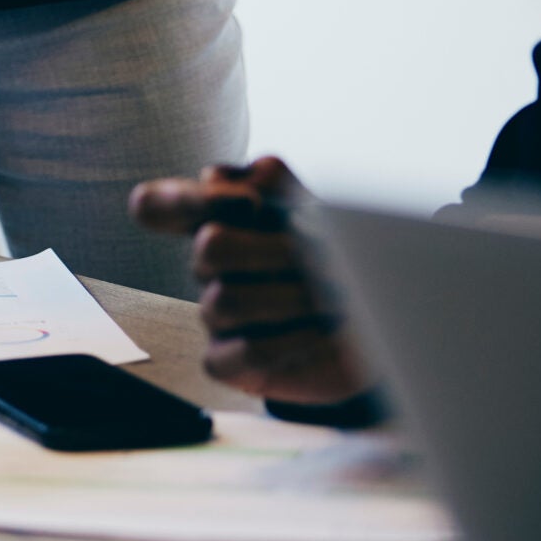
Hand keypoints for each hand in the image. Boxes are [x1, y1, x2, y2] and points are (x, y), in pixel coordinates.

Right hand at [129, 157, 372, 405]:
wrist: (384, 323)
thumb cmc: (344, 259)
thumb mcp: (320, 209)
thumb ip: (279, 183)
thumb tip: (242, 178)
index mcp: (219, 220)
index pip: (156, 204)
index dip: (189, 199)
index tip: (248, 201)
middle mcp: (210, 268)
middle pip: (209, 246)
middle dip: (274, 250)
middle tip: (326, 257)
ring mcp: (216, 316)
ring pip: (225, 302)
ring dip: (291, 299)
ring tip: (337, 300)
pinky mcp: (229, 363)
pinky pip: (240, 353)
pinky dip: (291, 343)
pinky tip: (323, 336)